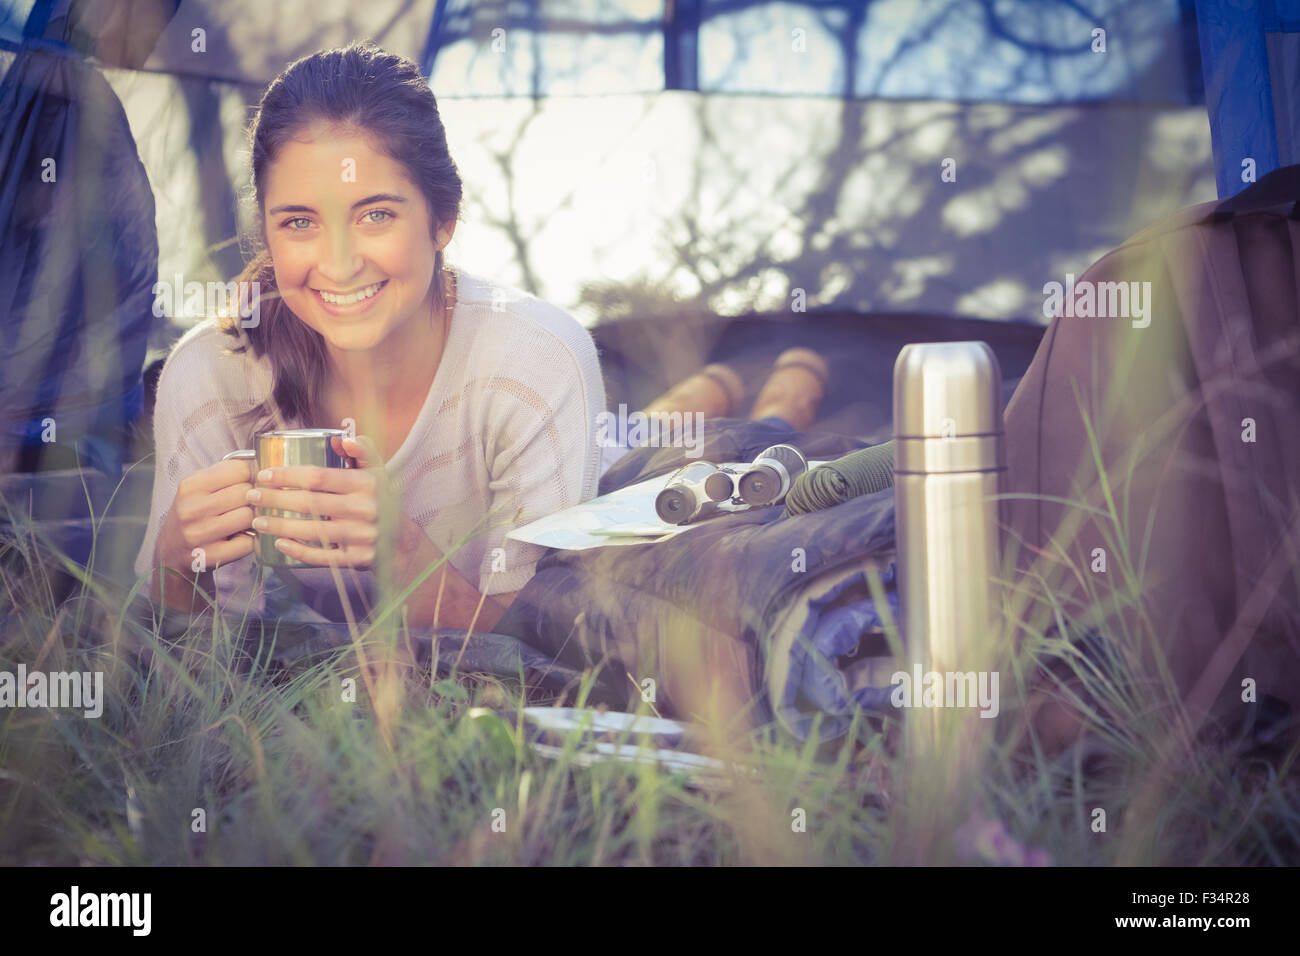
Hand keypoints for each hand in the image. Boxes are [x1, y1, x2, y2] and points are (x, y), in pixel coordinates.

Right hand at [157, 458, 256, 571]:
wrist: (172, 550)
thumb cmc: (194, 513)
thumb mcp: (199, 487)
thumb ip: (226, 473)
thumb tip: (262, 465)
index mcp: (190, 486)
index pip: (238, 470)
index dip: (249, 475)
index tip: (247, 482)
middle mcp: (191, 509)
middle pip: (246, 493)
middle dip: (253, 498)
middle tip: (247, 504)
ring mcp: (199, 534)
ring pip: (248, 516)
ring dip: (252, 519)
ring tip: (243, 521)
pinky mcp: (211, 556)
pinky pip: (248, 542)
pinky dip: (249, 540)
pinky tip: (239, 538)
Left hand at [246, 435, 382, 568]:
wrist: (401, 541)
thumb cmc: (380, 502)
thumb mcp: (378, 473)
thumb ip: (362, 452)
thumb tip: (342, 438)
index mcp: (367, 484)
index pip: (320, 477)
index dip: (288, 475)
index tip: (264, 475)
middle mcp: (366, 509)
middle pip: (311, 503)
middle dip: (276, 499)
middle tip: (252, 496)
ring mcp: (362, 536)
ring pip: (313, 531)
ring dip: (280, 526)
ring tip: (257, 520)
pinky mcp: (358, 559)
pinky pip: (323, 556)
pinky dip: (299, 551)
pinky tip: (279, 545)